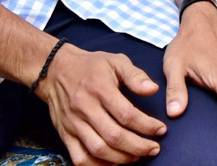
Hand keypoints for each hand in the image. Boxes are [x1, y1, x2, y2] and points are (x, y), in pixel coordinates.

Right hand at [36, 43, 166, 165]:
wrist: (55, 70)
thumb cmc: (90, 66)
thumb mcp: (116, 61)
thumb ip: (136, 76)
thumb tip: (153, 89)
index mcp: (100, 89)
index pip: (127, 114)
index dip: (147, 126)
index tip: (161, 130)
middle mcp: (85, 108)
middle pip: (114, 136)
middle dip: (138, 147)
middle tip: (154, 149)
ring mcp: (73, 124)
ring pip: (98, 150)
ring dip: (121, 158)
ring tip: (137, 157)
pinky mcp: (65, 134)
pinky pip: (79, 157)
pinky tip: (113, 164)